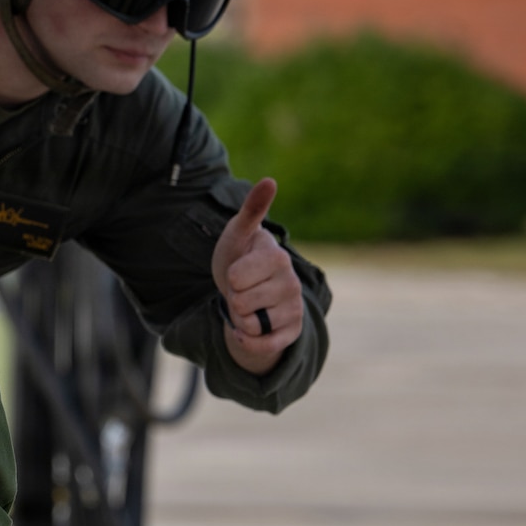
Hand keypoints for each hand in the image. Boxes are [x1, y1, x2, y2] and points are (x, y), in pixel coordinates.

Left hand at [212, 178, 303, 375]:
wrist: (247, 289)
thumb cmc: (240, 256)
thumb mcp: (238, 234)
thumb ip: (252, 210)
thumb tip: (269, 180)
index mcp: (278, 258)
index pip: (238, 279)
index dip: (231, 278)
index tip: (239, 270)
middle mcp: (292, 283)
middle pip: (241, 303)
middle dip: (234, 299)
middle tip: (243, 289)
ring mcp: (294, 309)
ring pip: (250, 325)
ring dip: (240, 318)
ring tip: (249, 304)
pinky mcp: (291, 332)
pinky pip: (262, 345)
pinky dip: (247, 340)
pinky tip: (249, 328)